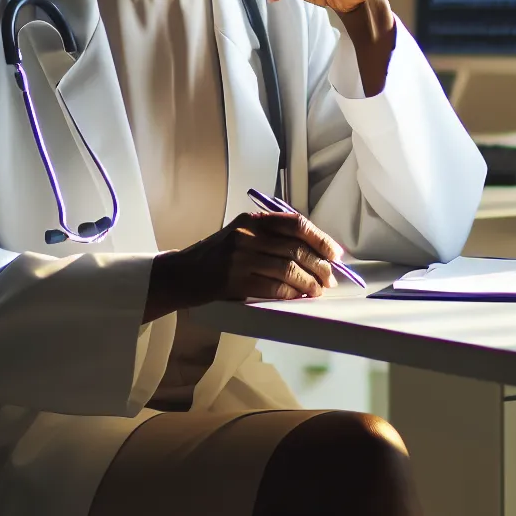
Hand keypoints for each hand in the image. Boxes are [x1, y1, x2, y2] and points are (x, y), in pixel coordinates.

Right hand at [145, 211, 343, 319]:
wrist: (181, 274)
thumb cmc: (217, 256)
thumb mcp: (242, 235)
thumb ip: (272, 236)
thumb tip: (315, 250)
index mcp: (251, 219)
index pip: (295, 223)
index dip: (320, 238)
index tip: (335, 253)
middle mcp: (246, 234)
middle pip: (295, 248)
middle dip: (319, 265)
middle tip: (330, 278)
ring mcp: (239, 257)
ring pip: (288, 269)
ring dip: (309, 282)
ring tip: (317, 290)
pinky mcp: (233, 280)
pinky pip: (272, 287)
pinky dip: (291, 293)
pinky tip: (298, 296)